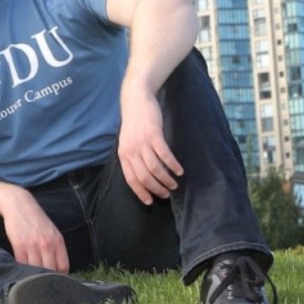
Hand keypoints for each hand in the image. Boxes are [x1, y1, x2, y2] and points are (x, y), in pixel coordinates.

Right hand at [0, 187, 68, 272]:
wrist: (18, 204)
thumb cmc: (36, 220)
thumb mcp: (52, 232)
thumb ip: (56, 248)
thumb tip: (58, 269)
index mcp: (58, 241)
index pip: (63, 267)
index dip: (59, 277)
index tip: (54, 280)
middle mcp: (47, 244)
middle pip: (50, 271)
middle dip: (46, 279)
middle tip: (42, 283)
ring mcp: (33, 245)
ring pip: (36, 270)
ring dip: (33, 276)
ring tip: (31, 279)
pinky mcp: (19, 245)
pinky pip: (22, 264)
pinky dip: (22, 269)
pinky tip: (21, 269)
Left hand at [116, 89, 183, 204]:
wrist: (136, 100)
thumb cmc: (134, 123)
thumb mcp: (128, 142)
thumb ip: (133, 157)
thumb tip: (142, 175)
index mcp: (123, 155)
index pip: (131, 179)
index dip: (140, 192)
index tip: (150, 202)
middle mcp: (131, 151)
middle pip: (144, 177)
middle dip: (156, 189)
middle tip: (167, 193)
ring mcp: (142, 143)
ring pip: (155, 168)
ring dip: (166, 179)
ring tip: (175, 185)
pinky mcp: (154, 135)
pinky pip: (164, 155)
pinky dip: (173, 165)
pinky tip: (179, 171)